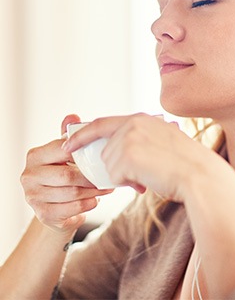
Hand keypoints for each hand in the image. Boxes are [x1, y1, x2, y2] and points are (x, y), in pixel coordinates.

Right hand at [20, 114, 112, 234]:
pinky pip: (71, 209)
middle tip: (108, 175)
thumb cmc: (63, 172)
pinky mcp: (42, 214)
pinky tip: (95, 199)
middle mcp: (29, 176)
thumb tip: (72, 116)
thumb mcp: (65, 152)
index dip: (83, 153)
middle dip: (91, 176)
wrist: (55, 204)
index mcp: (35, 156)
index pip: (62, 150)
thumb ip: (68, 135)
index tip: (101, 154)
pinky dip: (87, 204)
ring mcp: (33, 196)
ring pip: (72, 193)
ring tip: (107, 187)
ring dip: (94, 191)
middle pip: (68, 175)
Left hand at [62, 113, 221, 201]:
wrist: (198, 174)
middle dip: (117, 167)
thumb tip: (118, 153)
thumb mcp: (163, 142)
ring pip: (109, 164)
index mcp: (142, 118)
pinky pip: (114, 175)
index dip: (83, 134)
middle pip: (105, 150)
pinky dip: (127, 183)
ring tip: (148, 176)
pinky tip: (146, 181)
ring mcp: (129, 137)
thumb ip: (141, 140)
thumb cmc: (184, 164)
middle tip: (140, 174)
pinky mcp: (128, 154)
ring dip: (124, 176)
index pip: (102, 123)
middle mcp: (133, 123)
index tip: (69, 144)